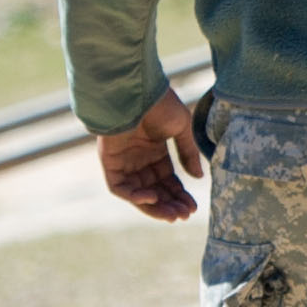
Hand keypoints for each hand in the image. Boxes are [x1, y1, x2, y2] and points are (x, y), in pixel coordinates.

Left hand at [98, 85, 204, 221]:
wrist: (135, 92)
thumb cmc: (160, 104)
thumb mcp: (182, 129)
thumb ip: (188, 153)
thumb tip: (197, 177)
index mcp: (155, 151)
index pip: (167, 180)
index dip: (180, 194)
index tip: (193, 207)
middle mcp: (139, 160)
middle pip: (154, 190)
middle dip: (170, 204)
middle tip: (184, 215)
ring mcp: (123, 162)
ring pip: (138, 193)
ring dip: (154, 206)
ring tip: (173, 215)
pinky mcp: (109, 163)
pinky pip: (120, 187)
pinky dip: (134, 196)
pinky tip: (153, 198)